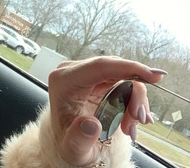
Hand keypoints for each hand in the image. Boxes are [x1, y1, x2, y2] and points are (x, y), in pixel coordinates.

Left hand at [47, 56, 165, 166]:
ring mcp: (86, 74)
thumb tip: (91, 124)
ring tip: (130, 127)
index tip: (154, 76)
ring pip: (121, 76)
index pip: (99, 66)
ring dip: (134, 101)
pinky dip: (132, 101)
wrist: (72, 141)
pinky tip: (130, 121)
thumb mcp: (73, 150)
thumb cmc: (71, 143)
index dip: (128, 67)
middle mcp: (73, 72)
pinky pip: (122, 82)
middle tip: (140, 120)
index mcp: (63, 81)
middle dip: (135, 94)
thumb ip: (79, 139)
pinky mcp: (96, 79)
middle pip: (114, 70)